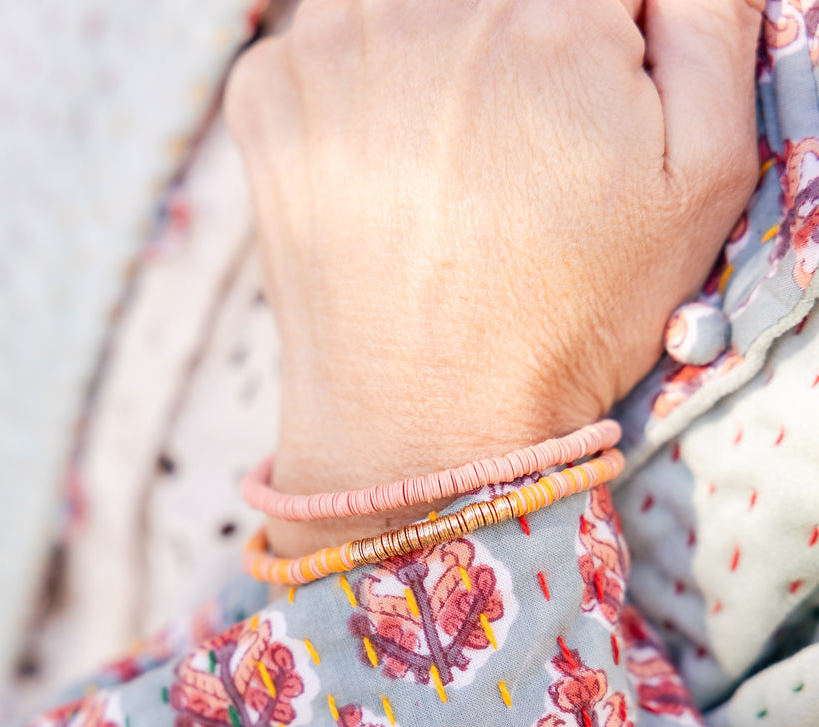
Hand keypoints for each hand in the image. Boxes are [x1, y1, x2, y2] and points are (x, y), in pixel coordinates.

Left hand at [226, 0, 762, 552]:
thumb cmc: (571, 319)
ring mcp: (334, 41)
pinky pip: (331, 39)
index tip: (583, 112)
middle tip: (520, 149)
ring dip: (438, 49)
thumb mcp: (705, 179)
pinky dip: (362, 86)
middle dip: (520, 43)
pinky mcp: (269, 92)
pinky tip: (392, 173)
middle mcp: (432, 1)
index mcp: (553, 9)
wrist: (424, 429)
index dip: (602, 38)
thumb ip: (710, 22)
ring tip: (453, 159)